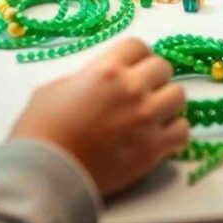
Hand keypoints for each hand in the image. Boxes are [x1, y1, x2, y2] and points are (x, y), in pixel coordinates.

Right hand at [11, 38, 187, 196]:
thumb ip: (87, 77)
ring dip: (166, 103)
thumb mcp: (57, 88)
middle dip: (153, 78)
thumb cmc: (41, 130)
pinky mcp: (153, 150)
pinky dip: (173, 132)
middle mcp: (132, 89)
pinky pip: (182, 131)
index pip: (139, 46)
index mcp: (107, 68)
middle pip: (163, 68)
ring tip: (152, 114)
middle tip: (141, 92)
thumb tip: (101, 80)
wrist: (42, 176)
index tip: (132, 68)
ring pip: (178, 96)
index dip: (136, 57)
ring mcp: (146, 119)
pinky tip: (158, 136)